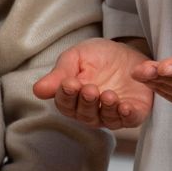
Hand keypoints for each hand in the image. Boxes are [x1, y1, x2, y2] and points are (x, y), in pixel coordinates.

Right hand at [32, 37, 156, 129]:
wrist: (127, 50)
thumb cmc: (98, 56)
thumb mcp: (76, 57)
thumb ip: (60, 73)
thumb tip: (37, 90)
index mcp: (73, 99)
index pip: (65, 103)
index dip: (66, 95)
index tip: (69, 83)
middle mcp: (91, 111)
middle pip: (84, 114)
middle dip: (86, 102)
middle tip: (89, 89)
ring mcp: (112, 114)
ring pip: (105, 119)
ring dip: (106, 108)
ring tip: (108, 94)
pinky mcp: (134, 113)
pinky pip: (129, 119)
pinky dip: (127, 115)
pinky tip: (124, 106)